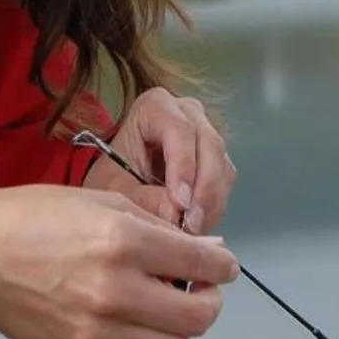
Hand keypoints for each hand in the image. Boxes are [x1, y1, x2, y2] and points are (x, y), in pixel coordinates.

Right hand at [0, 185, 238, 338]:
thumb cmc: (36, 218)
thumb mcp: (102, 203)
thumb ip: (160, 230)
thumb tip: (210, 252)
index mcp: (123, 243)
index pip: (204, 264)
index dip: (223, 265)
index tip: (221, 265)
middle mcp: (115, 293)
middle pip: (199, 318)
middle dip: (208, 301)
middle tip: (197, 287)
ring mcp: (97, 333)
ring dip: (180, 330)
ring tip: (164, 308)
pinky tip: (139, 327)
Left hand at [83, 87, 233, 232]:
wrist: (119, 180)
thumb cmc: (113, 176)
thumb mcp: (117, 189)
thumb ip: (144, 200)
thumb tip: (176, 217)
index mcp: (156, 106)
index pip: (179, 130)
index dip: (184, 167)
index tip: (180, 204)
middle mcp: (188, 112)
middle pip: (209, 146)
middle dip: (203, 190)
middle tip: (191, 226)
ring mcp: (206, 133)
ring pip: (222, 166)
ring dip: (211, 202)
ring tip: (193, 232)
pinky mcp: (216, 158)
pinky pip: (225, 181)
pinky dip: (214, 206)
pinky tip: (198, 225)